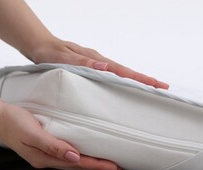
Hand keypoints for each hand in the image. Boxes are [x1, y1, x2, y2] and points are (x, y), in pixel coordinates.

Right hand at [0, 103, 122, 169]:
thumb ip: (53, 145)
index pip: (78, 164)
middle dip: (99, 168)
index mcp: (45, 158)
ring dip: (91, 164)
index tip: (114, 167)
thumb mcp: (32, 132)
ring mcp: (45, 155)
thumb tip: (74, 157)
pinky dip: (80, 157)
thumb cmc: (13, 122)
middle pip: (79, 166)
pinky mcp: (45, 147)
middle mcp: (47, 159)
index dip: (97, 166)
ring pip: (74, 162)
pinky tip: (85, 155)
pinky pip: (67, 155)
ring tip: (107, 166)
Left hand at [28, 37, 168, 88]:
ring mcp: (97, 65)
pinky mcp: (92, 68)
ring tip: (150, 91)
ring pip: (121, 75)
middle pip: (127, 73)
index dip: (140, 79)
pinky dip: (122, 82)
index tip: (157, 85)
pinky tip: (125, 89)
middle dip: (145, 81)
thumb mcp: (61, 59)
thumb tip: (105, 68)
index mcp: (95, 60)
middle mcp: (99, 62)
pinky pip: (112, 77)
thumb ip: (81, 63)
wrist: (39, 45)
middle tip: (162, 89)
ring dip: (136, 82)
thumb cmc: (48, 53)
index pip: (123, 71)